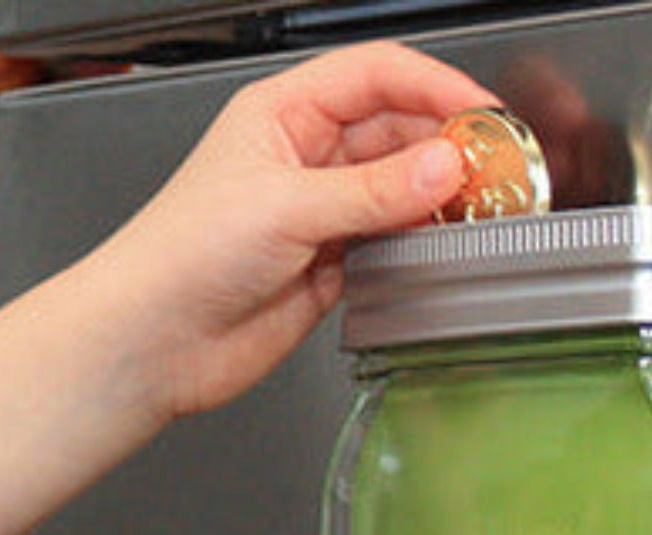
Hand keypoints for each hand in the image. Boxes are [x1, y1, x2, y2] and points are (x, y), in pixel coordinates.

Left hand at [84, 41, 498, 423]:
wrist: (156, 340)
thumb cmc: (182, 255)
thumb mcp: (285, 206)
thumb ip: (373, 190)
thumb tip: (444, 165)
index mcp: (283, 114)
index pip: (376, 76)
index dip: (435, 85)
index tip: (483, 113)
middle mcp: (305, 158)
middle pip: (396, 133)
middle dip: (446, 147)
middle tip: (494, 171)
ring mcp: (321, 214)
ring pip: (399, 192)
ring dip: (437, 200)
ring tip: (478, 211)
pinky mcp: (330, 267)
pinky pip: (390, 245)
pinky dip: (418, 246)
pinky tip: (439, 249)